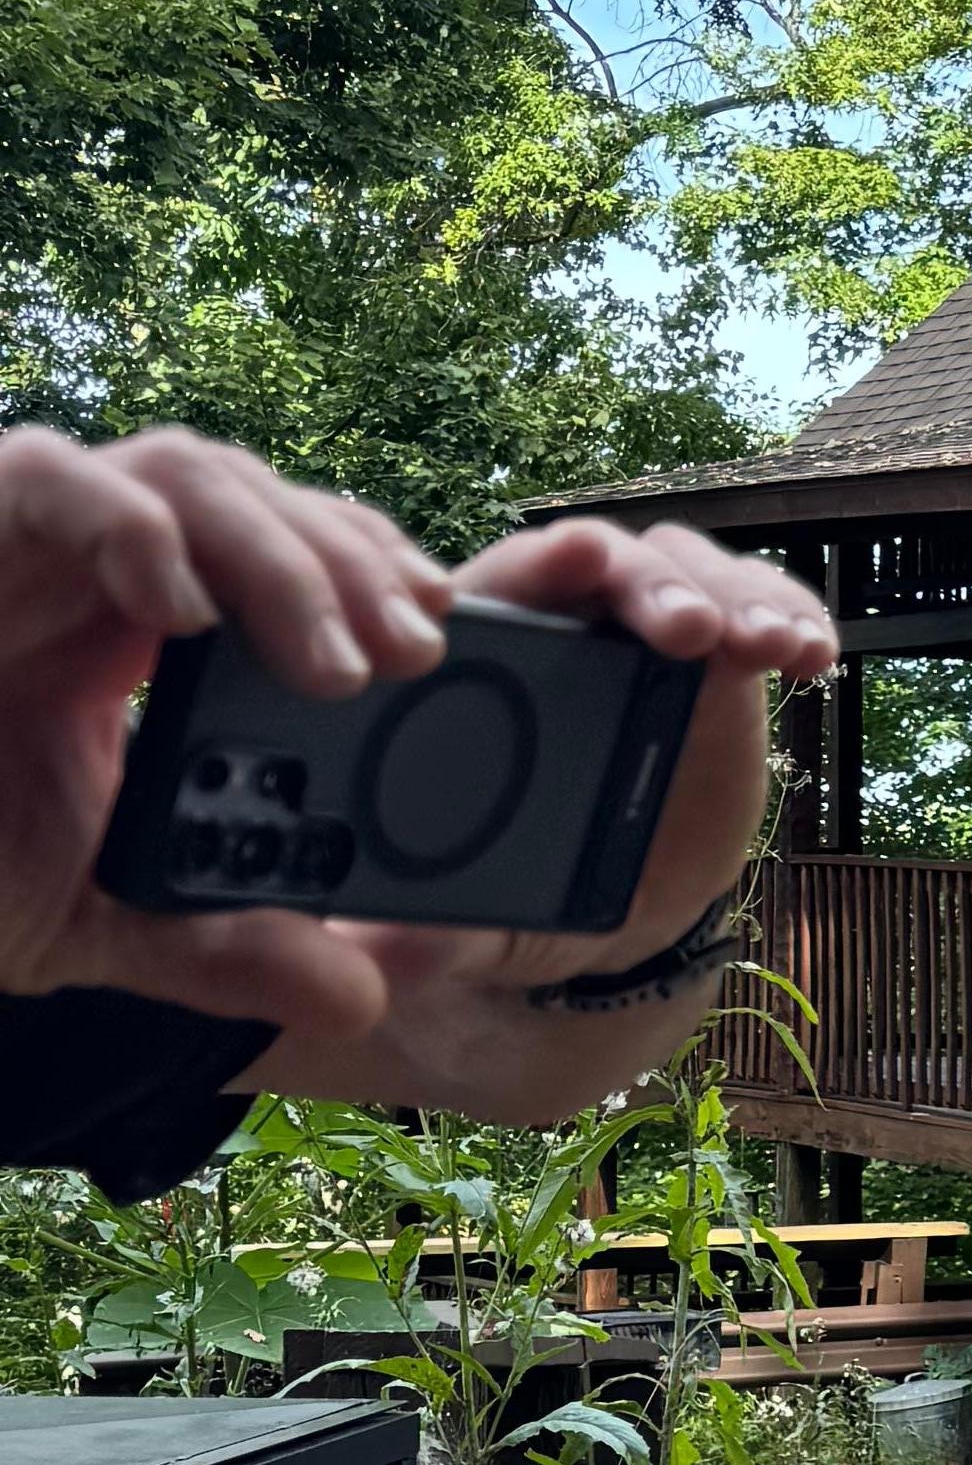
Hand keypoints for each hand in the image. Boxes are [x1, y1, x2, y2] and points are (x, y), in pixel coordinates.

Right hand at [0, 427, 450, 1038]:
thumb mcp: (95, 922)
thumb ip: (224, 951)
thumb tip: (359, 992)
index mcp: (144, 634)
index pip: (282, 551)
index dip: (365, 569)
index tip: (437, 633)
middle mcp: (97, 570)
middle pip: (252, 500)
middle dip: (345, 564)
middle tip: (413, 654)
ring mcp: (26, 536)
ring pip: (179, 472)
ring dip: (275, 553)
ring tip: (337, 661)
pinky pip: (47, 475)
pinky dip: (126, 529)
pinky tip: (181, 608)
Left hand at [256, 515, 839, 1115]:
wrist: (608, 918)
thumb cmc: (515, 889)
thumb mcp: (465, 915)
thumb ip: (422, 929)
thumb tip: (372, 965)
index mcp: (489, 667)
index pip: (504, 591)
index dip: (540, 566)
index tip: (574, 560)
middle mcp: (572, 631)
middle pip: (607, 568)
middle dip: (651, 585)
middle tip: (687, 632)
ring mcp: (652, 636)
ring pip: (693, 576)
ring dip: (736, 598)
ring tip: (773, 648)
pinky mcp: (725, 659)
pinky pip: (762, 612)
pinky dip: (792, 618)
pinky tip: (814, 655)